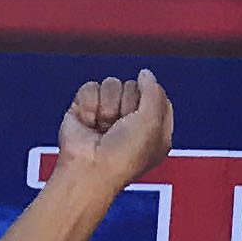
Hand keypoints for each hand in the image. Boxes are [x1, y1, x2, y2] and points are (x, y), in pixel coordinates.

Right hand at [50, 71, 174, 191]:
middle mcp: (131, 122)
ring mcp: (107, 114)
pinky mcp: (84, 109)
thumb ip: (154, 92)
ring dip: (107, 105)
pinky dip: (89, 104)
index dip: (150, 99)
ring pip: (111, 84)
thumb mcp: (153, 122)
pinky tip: (88, 123)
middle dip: (127, 104)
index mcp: (154, 129)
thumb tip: (145, 73)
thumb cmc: (125, 152)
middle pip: (133, 86)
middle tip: (121, 126)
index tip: (143, 117)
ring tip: (103, 126)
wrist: (89, 168)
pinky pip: (90, 87)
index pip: (157, 96)